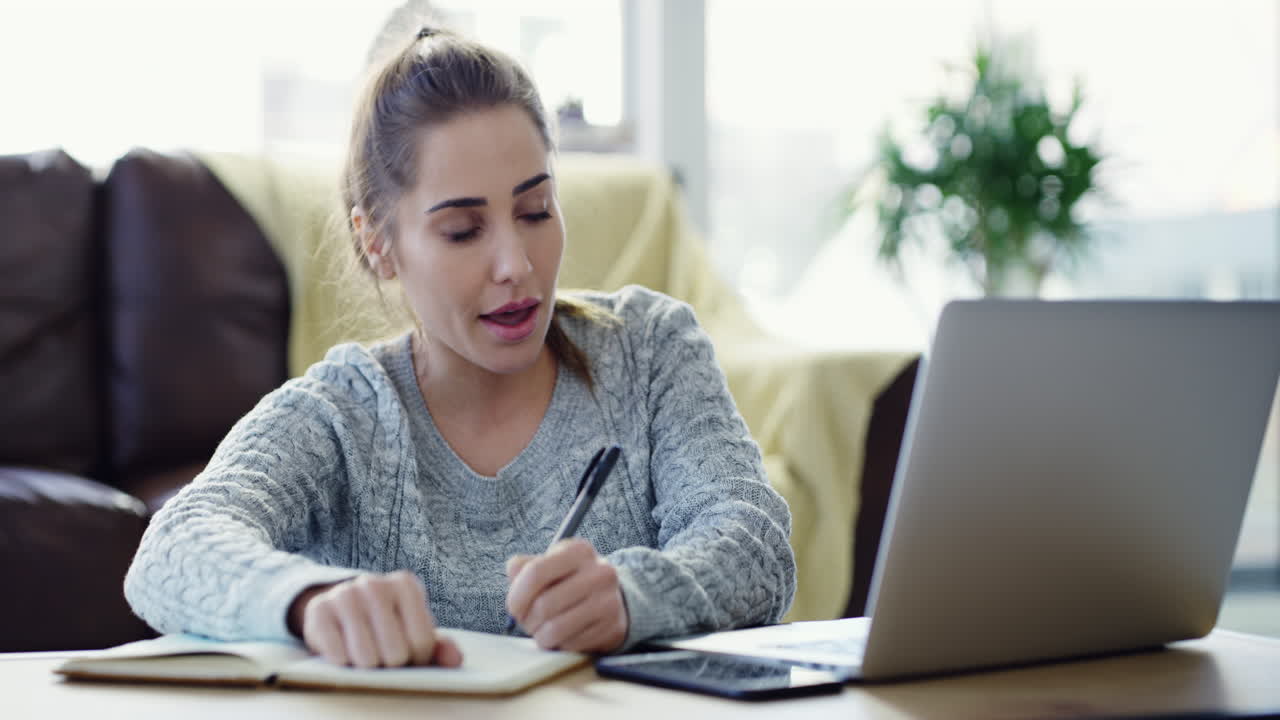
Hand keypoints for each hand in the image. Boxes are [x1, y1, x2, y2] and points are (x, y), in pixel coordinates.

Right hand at [287, 570, 462, 668]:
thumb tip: (454, 659)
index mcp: (405, 585)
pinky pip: (337, 655)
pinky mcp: (318, 611)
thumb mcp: (413, 630)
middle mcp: (375, 583)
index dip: (416, 659)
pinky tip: (342, 653)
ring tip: (365, 656)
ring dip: (366, 667)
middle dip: (390, 665)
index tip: (408, 654)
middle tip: (383, 656)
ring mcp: (345, 594)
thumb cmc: (386, 624)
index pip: (422, 642)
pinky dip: (342, 663)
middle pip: (395, 653)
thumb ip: (439, 646)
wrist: (339, 608)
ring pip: (366, 658)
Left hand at [505, 538, 628, 652]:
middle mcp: (599, 572)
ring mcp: (609, 601)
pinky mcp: (613, 627)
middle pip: (544, 604)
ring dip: (541, 636)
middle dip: (528, 620)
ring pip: (556, 628)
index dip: (517, 595)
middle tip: (528, 622)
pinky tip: (563, 636)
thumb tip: (513, 569)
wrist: (612, 600)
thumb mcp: (551, 565)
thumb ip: (526, 566)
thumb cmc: (571, 582)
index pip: (536, 572)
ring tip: (542, 631)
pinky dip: (561, 645)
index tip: (514, 607)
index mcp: (579, 550)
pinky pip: (572, 644)